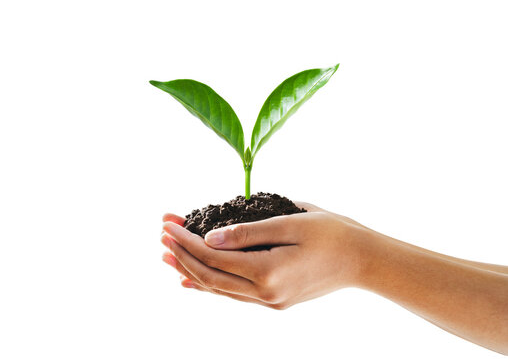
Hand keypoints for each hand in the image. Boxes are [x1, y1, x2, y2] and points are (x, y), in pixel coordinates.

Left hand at [160, 202, 369, 308]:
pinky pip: (234, 294)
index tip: (168, 224)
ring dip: (191, 271)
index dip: (187, 241)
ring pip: (219, 289)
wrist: (363, 260)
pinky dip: (211, 285)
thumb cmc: (332, 233)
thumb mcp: (291, 222)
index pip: (214, 257)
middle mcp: (265, 294)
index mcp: (268, 272)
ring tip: (167, 257)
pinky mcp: (275, 300)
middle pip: (211, 277)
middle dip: (182, 256)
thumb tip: (210, 237)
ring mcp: (270, 301)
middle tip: (161, 236)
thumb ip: (248, 231)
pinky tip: (193, 281)